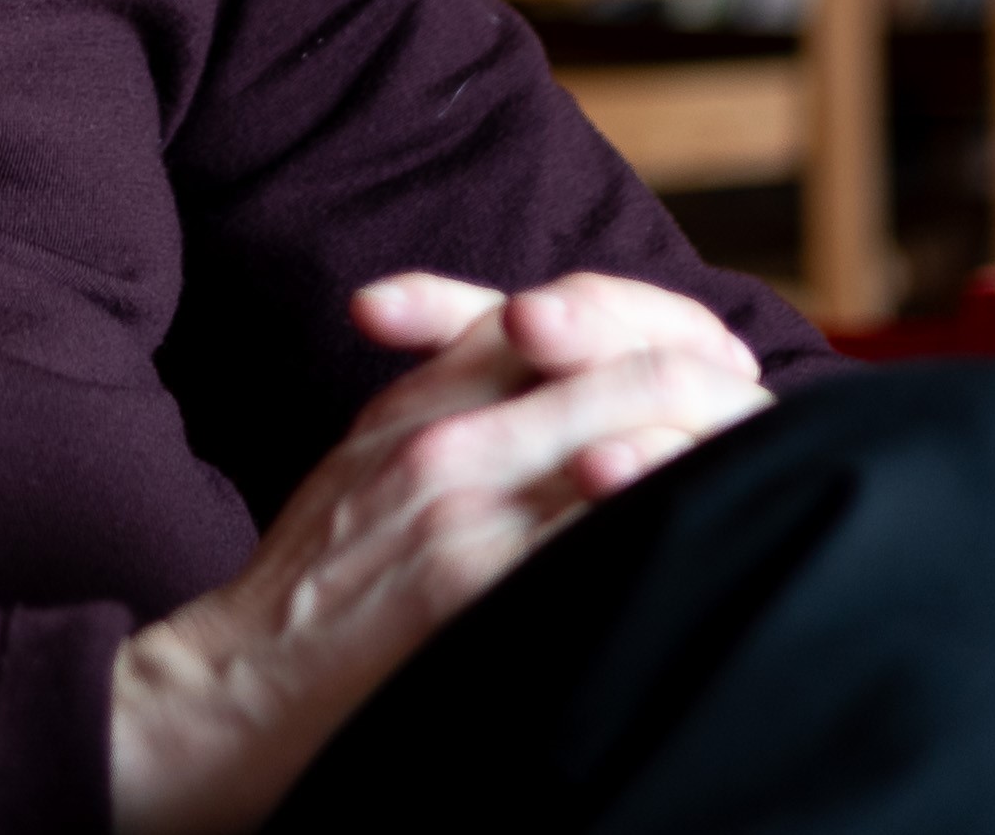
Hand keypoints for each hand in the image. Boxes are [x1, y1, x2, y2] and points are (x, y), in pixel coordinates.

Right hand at [106, 273, 774, 834]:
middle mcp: (449, 430)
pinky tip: (703, 547)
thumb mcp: (368, 457)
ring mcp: (461, 505)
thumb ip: (450, 398)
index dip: (674, 330)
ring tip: (757, 486)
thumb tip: (560, 382)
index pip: (576, 308)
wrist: (228, 685)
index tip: (719, 374)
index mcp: (426, 391)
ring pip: (638, 434)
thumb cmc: (305, 587)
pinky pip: (606, 534)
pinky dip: (671, 527)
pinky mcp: (469, 587)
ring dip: (718, 455)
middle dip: (726, 392)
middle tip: (767, 433)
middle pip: (633, 359)